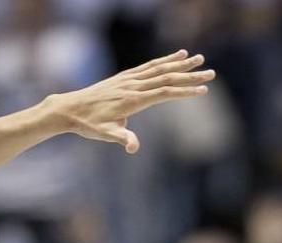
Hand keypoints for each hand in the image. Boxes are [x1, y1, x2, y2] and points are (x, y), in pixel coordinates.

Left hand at [46, 50, 213, 152]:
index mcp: (132, 100)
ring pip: (159, 68)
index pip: (164, 93)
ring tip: (199, 58)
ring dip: (181, 64)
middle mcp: (132, 86)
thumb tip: (133, 148)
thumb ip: (122, 138)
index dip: (184, 91)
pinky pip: (149, 66)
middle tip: (212, 72)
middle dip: (190, 76)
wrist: (70, 108)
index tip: (203, 90)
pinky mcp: (125, 77)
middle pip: (166, 78)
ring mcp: (129, 79)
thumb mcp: (105, 134)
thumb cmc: (88, 125)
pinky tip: (177, 56)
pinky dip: (165, 60)